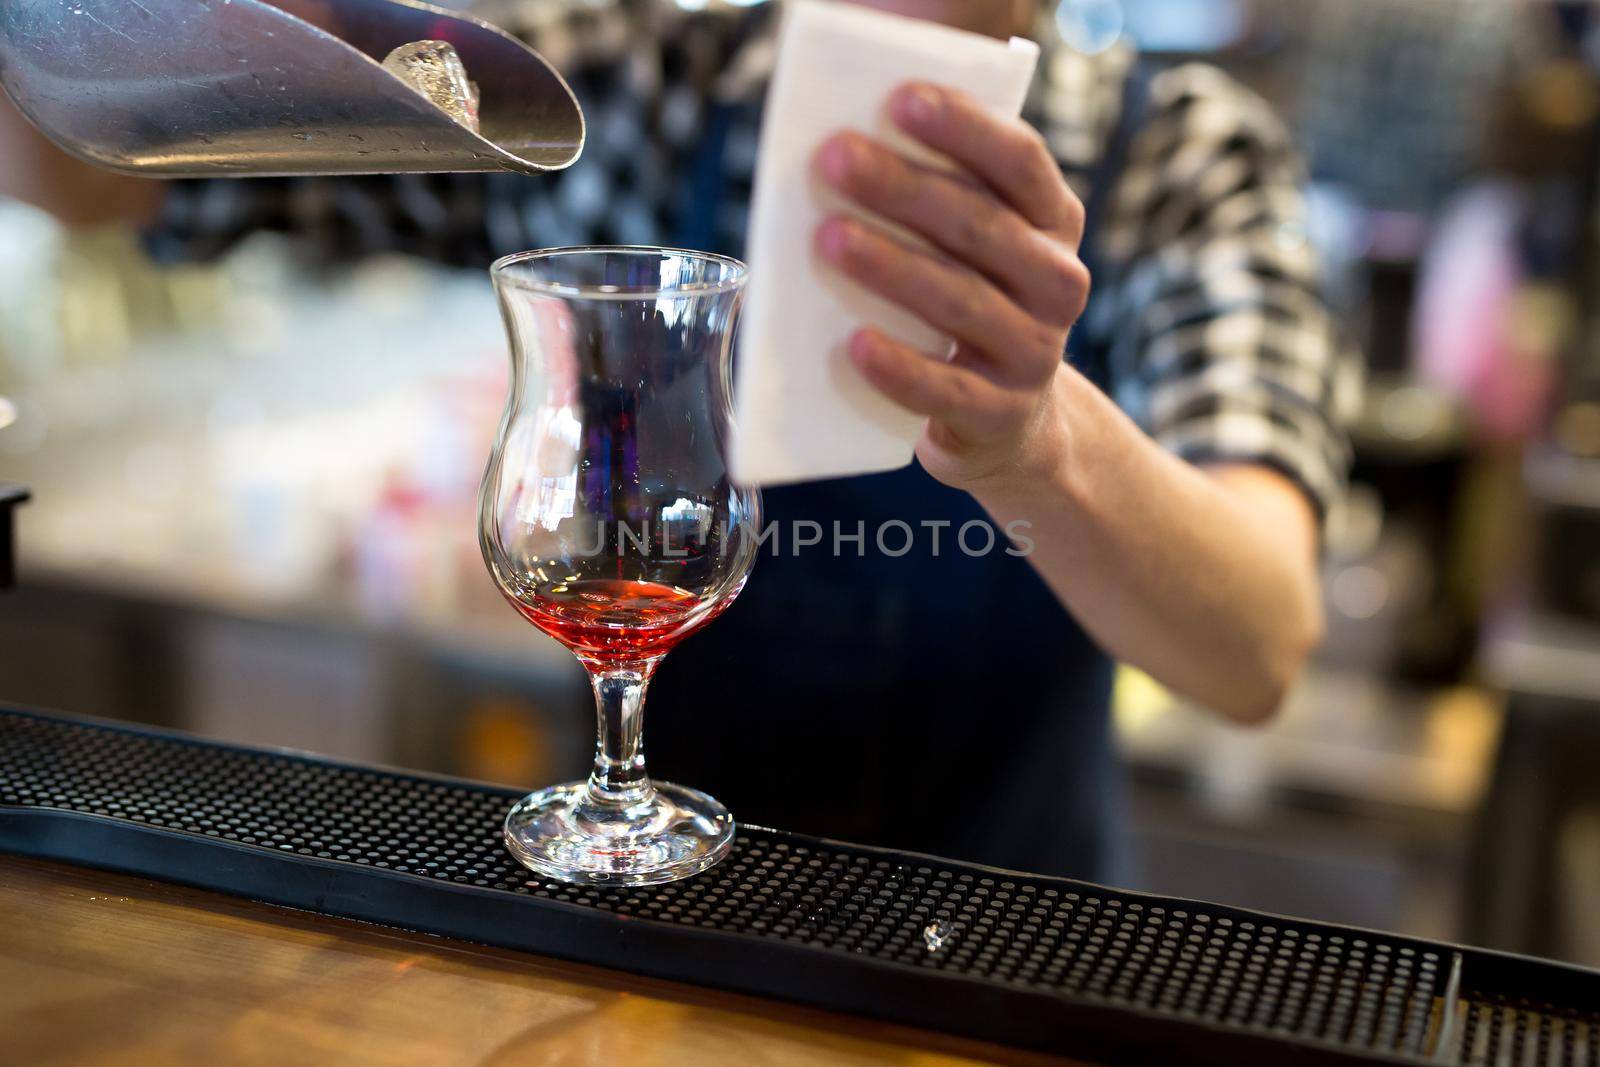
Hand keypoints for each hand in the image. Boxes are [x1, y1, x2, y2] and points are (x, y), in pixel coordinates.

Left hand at [814, 81, 1089, 490]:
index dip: (965, 128)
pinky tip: (853, 344)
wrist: (1005, 420)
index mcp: (1053, 224)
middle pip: (980, 227)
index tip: (900, 99)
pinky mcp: (1001, 416)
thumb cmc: (966, 304)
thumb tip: (845, 154)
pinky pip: (945, 390)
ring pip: (962, 302)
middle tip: (836, 159)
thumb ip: (932, 205)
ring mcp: (1035, 354)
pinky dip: (898, 367)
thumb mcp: (970, 250)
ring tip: (829, 238)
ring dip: (892, 266)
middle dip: (904, 188)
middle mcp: (1058, 283)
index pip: (1020, 163)